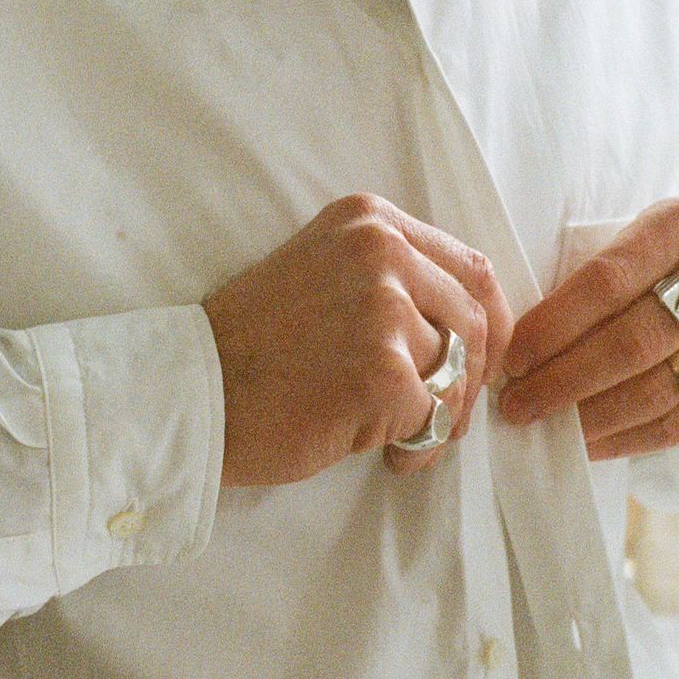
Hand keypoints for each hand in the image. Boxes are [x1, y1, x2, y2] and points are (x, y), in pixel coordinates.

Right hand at [202, 193, 514, 487]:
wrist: (190, 392)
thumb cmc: (250, 347)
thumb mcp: (323, 273)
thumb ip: (388, 278)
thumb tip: (467, 326)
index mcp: (369, 222)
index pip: (470, 268)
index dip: (487, 324)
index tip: (476, 362)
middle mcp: (381, 252)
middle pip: (475, 319)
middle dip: (471, 377)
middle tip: (443, 414)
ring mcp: (383, 310)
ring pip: (458, 372)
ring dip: (441, 417)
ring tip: (400, 438)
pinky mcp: (383, 371)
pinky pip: (435, 416)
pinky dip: (420, 445)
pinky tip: (388, 455)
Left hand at [497, 196, 678, 459]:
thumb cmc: (676, 283)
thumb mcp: (642, 256)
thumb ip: (591, 284)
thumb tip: (514, 346)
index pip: (605, 280)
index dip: (551, 325)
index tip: (511, 359)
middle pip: (630, 340)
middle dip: (561, 380)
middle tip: (517, 405)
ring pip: (655, 388)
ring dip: (590, 417)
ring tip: (547, 427)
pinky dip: (627, 439)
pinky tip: (591, 445)